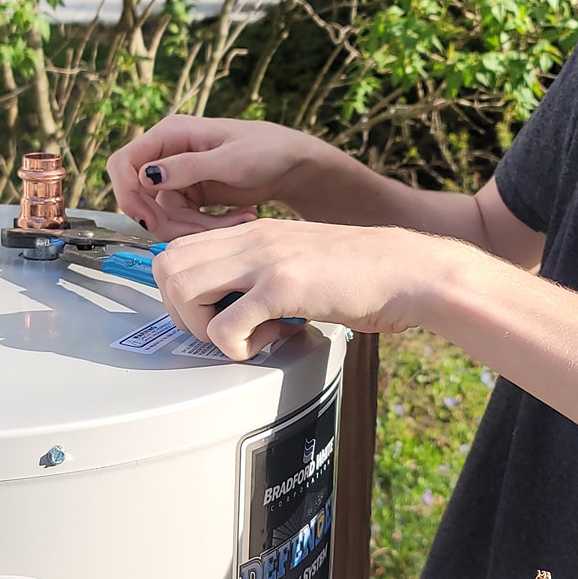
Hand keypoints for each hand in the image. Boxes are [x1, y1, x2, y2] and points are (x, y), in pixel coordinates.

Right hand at [106, 115, 334, 237]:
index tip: (147, 221)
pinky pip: (183, 220)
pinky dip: (206, 228)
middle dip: (168, 220)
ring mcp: (178, 176)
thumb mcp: (230, 160)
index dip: (127, 194)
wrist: (294, 164)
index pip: (123, 163)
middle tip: (202, 230)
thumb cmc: (267, 150)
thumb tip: (146, 175)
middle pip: (140, 197)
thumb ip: (188, 167)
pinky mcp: (191, 195)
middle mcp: (167, 154)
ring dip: (195, 227)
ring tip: (239, 220)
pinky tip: (241, 218)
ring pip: (164, 214)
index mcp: (170, 134)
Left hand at [155, 216, 464, 358]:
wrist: (410, 271)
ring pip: (182, 291)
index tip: (211, 311)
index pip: (177, 249)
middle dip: (181, 310)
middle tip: (220, 326)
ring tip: (243, 335)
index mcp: (251, 231)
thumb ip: (261, 275)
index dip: (181, 289)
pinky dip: (236, 347)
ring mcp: (263, 259)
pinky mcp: (281, 287)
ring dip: (202, 327)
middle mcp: (250, 238)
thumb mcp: (298, 261)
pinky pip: (223, 327)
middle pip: (167, 267)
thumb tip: (234, 310)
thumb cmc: (363, 275)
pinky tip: (270, 341)